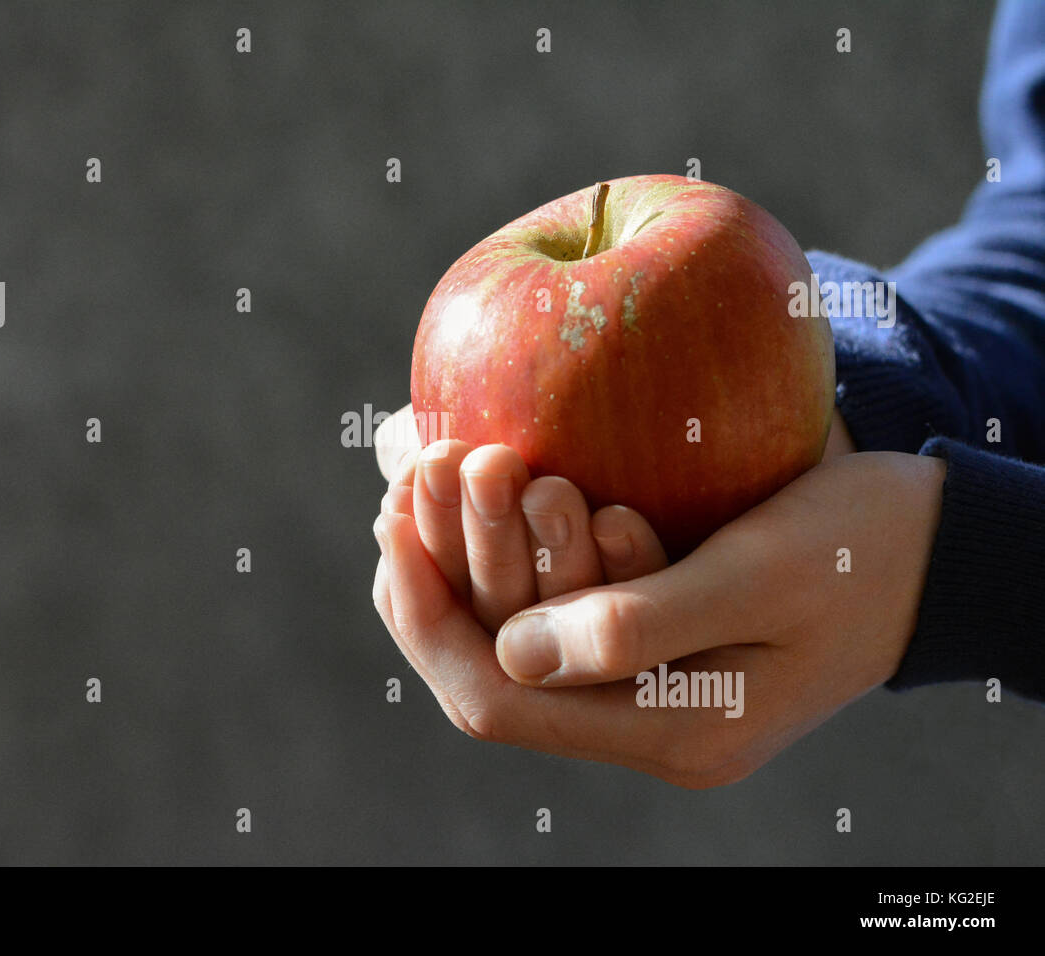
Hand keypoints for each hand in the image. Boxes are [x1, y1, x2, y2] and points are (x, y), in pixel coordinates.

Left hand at [372, 412, 944, 786]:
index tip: (389, 527)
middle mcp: (647, 724)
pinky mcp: (654, 642)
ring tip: (414, 485)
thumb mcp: (762, 575)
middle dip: (432, 585)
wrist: (938, 550)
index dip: (428, 621)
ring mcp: (649, 689)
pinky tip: (473, 502)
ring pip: (513, 643)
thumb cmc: (864, 547)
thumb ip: (641, 623)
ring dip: (458, 568)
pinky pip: (549, 614)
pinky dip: (502, 561)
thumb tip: (514, 654)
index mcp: (673, 730)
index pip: (500, 703)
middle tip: (396, 490)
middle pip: (493, 677)